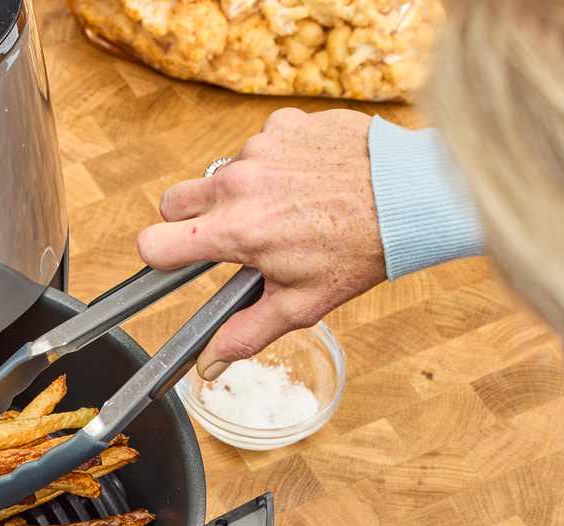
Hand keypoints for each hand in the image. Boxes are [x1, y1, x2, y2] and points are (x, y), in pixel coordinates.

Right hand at [137, 108, 386, 379]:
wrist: (409, 195)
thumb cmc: (359, 251)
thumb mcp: (302, 304)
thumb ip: (246, 334)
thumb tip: (209, 365)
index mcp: (235, 231)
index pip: (154, 242)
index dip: (160, 256)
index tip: (176, 260)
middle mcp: (238, 184)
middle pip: (174, 201)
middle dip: (190, 220)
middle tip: (231, 236)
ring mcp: (259, 147)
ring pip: (221, 173)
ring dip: (241, 191)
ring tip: (287, 206)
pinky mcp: (283, 123)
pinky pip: (260, 144)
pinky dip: (275, 161)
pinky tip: (307, 178)